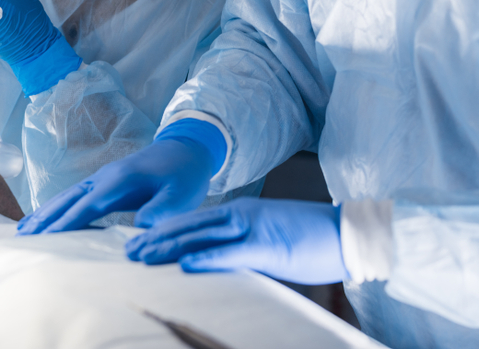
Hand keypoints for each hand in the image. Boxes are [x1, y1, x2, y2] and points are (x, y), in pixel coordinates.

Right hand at [17, 137, 218, 233]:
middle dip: (46, 218)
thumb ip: (162, 210)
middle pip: (69, 199)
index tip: (46, 238)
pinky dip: (57, 207)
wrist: (188, 149)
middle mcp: (106, 177)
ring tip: (24, 230)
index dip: (67, 222)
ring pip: (68, 196)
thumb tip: (140, 227)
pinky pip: (75, 195)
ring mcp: (103, 177)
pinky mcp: (105, 182)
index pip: (88, 205)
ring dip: (46, 212)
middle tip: (22, 237)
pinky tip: (46, 218)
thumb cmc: (185, 174)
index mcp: (121, 180)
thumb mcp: (182, 195)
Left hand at [125, 198, 348, 284]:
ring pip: (201, 237)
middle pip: (190, 226)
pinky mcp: (268, 247)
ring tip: (142, 256)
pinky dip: (206, 258)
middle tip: (128, 251)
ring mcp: (253, 229)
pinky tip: (184, 265)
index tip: (141, 241)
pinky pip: (231, 254)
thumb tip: (221, 263)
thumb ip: (244, 247)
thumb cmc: (313, 240)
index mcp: (243, 214)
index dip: (166, 230)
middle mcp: (242, 216)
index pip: (196, 221)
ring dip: (169, 247)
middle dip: (157, 239)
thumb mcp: (271, 242)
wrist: (350, 232)